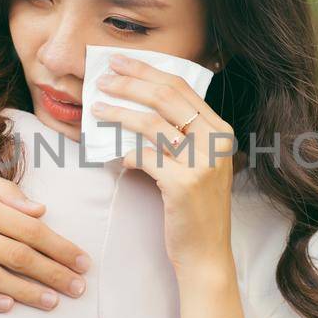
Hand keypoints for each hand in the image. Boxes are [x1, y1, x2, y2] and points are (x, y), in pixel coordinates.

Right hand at [0, 155, 91, 312]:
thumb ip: (2, 190)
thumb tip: (40, 212)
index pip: (27, 228)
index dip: (58, 247)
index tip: (82, 261)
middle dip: (52, 273)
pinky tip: (8, 305)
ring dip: (26, 292)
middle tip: (79, 288)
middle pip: (15, 255)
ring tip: (53, 302)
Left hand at [90, 53, 234, 273]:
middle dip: (130, 83)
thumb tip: (134, 107)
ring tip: (96, 110)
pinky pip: (144, 158)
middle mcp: (217, 142)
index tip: (121, 64)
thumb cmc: (194, 210)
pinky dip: (125, 154)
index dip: (148, 71)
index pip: (182, 88)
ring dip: (118, 113)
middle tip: (103, 78)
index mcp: (221, 131)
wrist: (206, 254)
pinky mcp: (184, 185)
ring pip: (151, 124)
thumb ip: (178, 136)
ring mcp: (202, 163)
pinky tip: (116, 158)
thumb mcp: (196, 165)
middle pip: (166, 97)